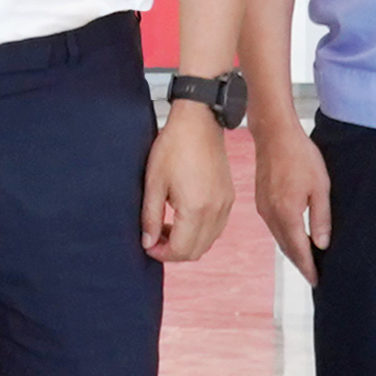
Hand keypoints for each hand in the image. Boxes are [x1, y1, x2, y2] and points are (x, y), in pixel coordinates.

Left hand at [139, 104, 244, 261]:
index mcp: (196, 209)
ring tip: (167, 226)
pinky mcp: (228, 198)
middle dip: (173, 251)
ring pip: (208, 242)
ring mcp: (225, 205)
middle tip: (154, 238)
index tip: (147, 246)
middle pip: (196, 251)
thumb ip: (150, 217)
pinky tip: (183, 217)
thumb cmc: (174, 146)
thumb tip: (148, 242)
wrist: (199, 121)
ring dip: (187, 242)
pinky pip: (216, 228)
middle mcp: (216, 211)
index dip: (161, 254)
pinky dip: (200, 231)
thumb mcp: (154, 182)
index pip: (181, 250)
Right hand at [255, 117, 332, 277]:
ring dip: (291, 250)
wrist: (274, 134)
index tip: (316, 281)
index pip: (299, 250)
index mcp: (287, 214)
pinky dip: (284, 237)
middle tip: (313, 275)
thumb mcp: (320, 187)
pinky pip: (273, 226)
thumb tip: (322, 244)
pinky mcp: (260, 200)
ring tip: (306, 260)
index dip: (308, 267)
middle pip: (286, 248)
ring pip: (278, 238)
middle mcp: (271, 215)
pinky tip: (293, 236)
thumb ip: (321, 218)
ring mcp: (263, 208)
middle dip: (300, 263)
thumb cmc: (300, 156)